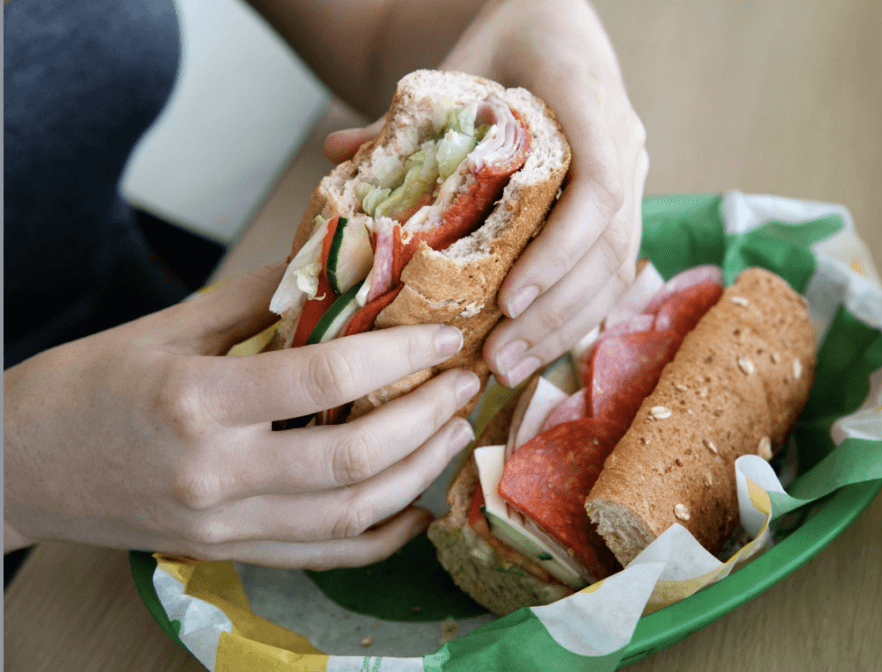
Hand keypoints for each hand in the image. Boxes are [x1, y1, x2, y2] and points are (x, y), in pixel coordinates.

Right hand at [3, 267, 478, 568]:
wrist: (17, 466)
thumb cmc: (85, 387)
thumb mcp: (167, 326)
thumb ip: (258, 299)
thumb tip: (333, 264)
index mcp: (198, 401)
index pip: (325, 379)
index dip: (399, 356)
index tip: (444, 338)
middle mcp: (217, 473)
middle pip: (353, 458)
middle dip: (426, 418)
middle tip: (466, 384)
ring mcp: (224, 524)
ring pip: (348, 515)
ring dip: (417, 474)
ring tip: (454, 434)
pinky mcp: (228, 553)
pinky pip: (322, 557)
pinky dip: (379, 538)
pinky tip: (416, 510)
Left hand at [445, 0, 648, 386]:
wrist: (552, 26)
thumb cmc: (505, 44)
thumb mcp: (457, 69)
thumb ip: (407, 116)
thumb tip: (338, 152)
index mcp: (588, 101)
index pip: (599, 187)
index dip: (559, 251)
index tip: (510, 297)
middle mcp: (624, 144)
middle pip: (610, 247)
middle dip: (555, 313)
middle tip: (498, 361)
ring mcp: (631, 175)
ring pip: (617, 269)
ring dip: (565, 326)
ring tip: (508, 369)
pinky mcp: (621, 205)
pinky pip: (610, 270)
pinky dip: (573, 312)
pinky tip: (533, 346)